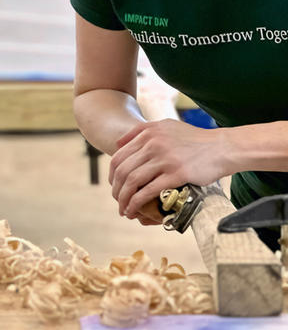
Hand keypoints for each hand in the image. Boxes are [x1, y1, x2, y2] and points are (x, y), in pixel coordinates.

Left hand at [108, 119, 227, 220]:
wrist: (222, 147)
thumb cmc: (194, 139)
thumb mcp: (166, 126)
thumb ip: (141, 131)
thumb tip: (117, 144)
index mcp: (148, 133)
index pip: (119, 156)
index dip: (112, 175)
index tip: (114, 186)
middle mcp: (153, 143)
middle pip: (123, 170)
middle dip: (116, 189)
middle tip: (117, 201)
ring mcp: (164, 158)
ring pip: (133, 181)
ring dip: (124, 199)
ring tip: (124, 210)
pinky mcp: (177, 173)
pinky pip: (149, 191)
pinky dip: (137, 203)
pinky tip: (135, 210)